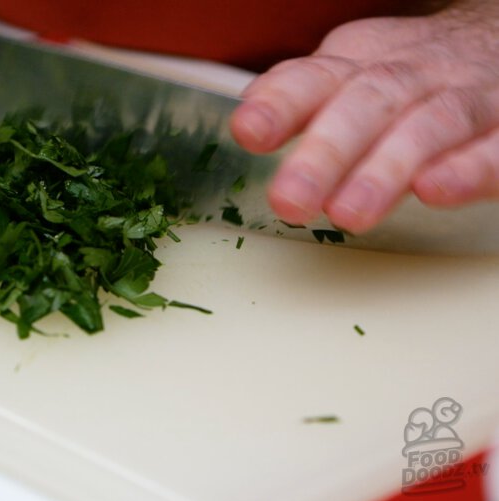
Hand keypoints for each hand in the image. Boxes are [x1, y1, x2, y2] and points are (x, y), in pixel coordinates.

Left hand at [230, 1, 498, 233]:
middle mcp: (411, 76)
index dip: (282, 104)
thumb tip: (250, 116)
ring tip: (349, 213)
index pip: (314, 77)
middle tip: (291, 200)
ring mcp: (465, 99)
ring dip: (385, 170)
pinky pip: (494, 147)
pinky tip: (434, 191)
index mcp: (361, 63)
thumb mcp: (352, 74)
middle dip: (325, 153)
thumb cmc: (414, 76)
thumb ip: (301, 97)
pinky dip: (467, 169)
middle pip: (366, 105)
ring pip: (427, 127)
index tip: (250, 131)